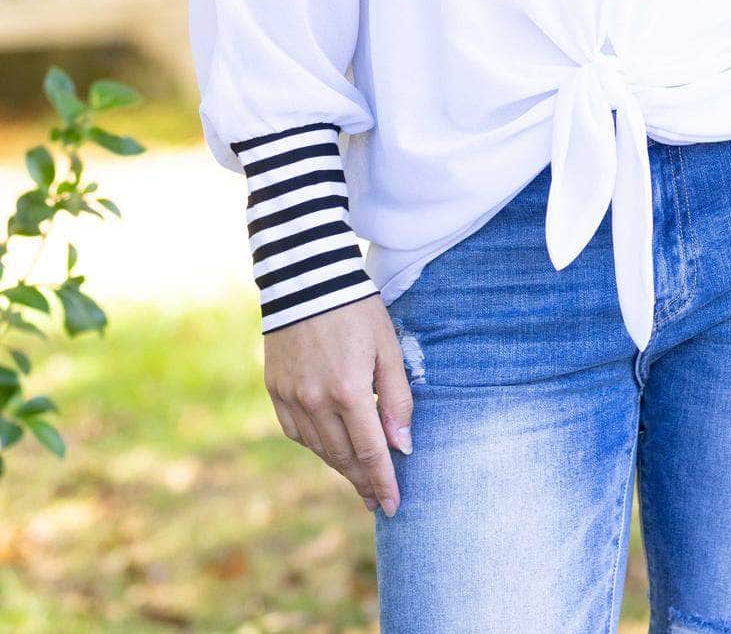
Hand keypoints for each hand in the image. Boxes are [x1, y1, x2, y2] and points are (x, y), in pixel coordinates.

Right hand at [264, 293, 412, 516]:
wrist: (306, 277)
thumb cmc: (356, 309)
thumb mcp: (388, 347)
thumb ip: (396, 398)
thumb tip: (402, 446)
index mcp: (349, 391)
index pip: (371, 451)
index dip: (383, 482)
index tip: (393, 507)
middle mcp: (316, 401)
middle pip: (343, 456)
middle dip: (363, 480)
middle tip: (376, 499)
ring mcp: (291, 397)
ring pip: (318, 448)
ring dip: (339, 465)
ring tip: (357, 476)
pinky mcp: (275, 388)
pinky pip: (295, 431)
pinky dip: (313, 443)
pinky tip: (327, 446)